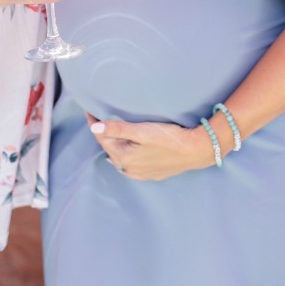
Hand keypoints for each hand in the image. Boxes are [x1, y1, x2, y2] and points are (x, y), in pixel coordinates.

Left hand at [86, 112, 214, 180]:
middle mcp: (129, 169)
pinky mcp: (151, 174)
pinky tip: (125, 151)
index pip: (102, 139)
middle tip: (99, 119)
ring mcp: (140, 174)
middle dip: (103, 135)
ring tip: (110, 133)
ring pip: (119, 159)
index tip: (90, 111)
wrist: (194, 151)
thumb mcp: (141, 130)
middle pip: (109, 149)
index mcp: (124, 158)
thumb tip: (94, 128)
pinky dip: (124, 156)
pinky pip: (130, 166)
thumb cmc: (168, 138)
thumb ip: (117, 129)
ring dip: (113, 146)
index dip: (95, 124)